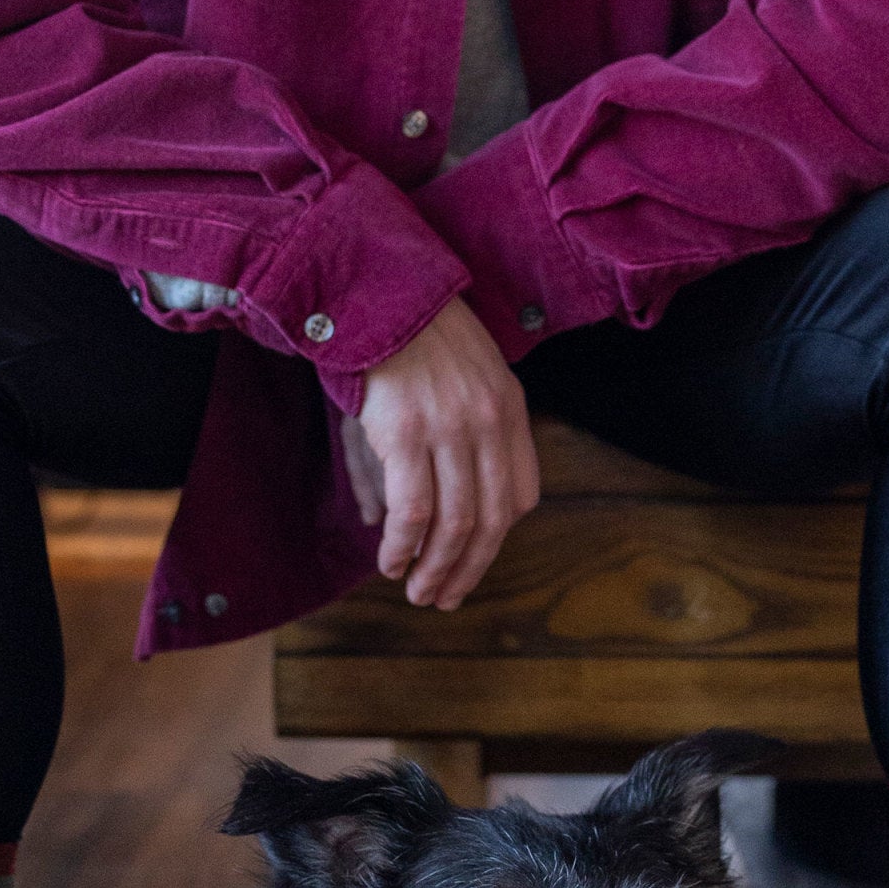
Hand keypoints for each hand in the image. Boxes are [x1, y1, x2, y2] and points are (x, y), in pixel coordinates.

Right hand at [353, 298, 541, 608]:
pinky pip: (415, 512)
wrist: (367, 288)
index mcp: (508, 406)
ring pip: (458, 524)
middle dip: (470, 569)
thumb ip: (432, 453)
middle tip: (444, 598)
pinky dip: (405, 547)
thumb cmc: (400, 339)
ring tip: (418, 592)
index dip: (497, 536)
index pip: (521, 493)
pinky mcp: (407, 434)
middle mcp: (489, 420)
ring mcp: (450, 428)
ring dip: (437, 569)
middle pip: (493, 520)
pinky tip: (391, 562)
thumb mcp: (440, 388)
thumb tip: (390, 521)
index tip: (471, 560)